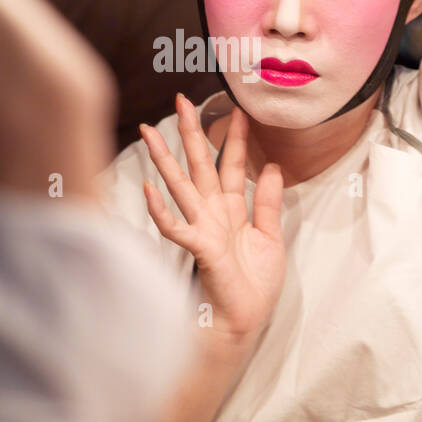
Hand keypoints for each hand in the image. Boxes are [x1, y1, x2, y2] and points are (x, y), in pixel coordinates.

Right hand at [139, 94, 284, 353]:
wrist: (244, 321)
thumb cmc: (253, 285)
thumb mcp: (271, 238)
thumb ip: (267, 203)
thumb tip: (273, 166)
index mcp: (230, 209)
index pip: (231, 164)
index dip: (235, 137)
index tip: (238, 109)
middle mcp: (212, 213)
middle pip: (200, 164)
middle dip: (191, 132)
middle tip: (180, 100)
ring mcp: (202, 228)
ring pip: (180, 186)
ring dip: (164, 159)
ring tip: (148, 133)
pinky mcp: (198, 248)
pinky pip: (175, 227)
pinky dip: (160, 210)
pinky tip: (148, 190)